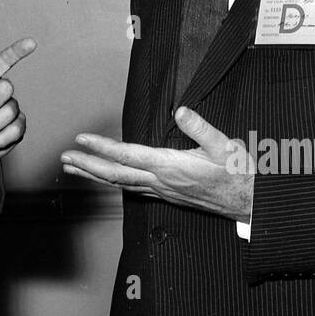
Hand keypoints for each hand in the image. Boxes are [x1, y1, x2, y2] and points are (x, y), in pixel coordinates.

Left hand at [60, 106, 252, 221]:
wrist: (250, 204)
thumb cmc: (239, 173)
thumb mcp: (226, 146)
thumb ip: (202, 129)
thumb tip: (181, 111)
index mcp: (171, 166)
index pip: (128, 156)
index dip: (102, 147)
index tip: (81, 139)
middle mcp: (162, 181)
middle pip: (116, 174)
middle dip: (87, 166)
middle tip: (64, 158)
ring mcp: (163, 191)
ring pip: (121, 184)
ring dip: (95, 176)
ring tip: (73, 168)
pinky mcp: (167, 195)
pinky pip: (132, 190)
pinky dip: (113, 183)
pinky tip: (105, 179)